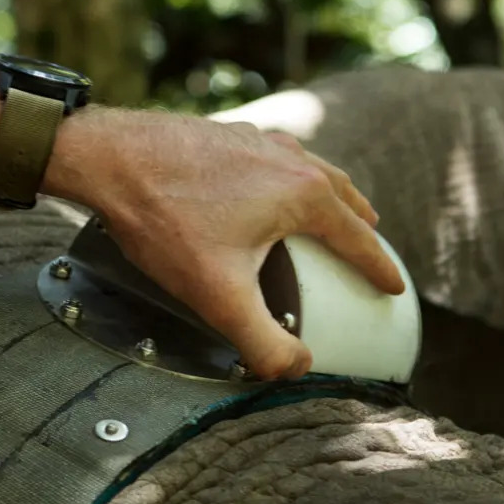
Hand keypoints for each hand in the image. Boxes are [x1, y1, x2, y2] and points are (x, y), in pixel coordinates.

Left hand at [44, 109, 404, 380]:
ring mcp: (259, 141)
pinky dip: (293, 176)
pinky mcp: (229, 134)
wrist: (109, 158)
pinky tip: (272, 185)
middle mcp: (290, 159)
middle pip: (342, 194)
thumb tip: (296, 369)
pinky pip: (278, 157)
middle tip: (371, 245)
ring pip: (312, 168)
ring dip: (330, 193)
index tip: (394, 287)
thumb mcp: (219, 296)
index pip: (358, 238)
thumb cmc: (165, 220)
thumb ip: (261, 341)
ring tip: (335, 211)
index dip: (379, 268)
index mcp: (303, 194)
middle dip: (361, 223)